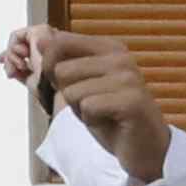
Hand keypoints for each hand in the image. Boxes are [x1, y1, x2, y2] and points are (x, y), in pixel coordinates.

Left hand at [3, 25, 167, 182]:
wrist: (145, 147)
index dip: (49, 66)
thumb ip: (62, 62)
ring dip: (80, 109)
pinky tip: (109, 122)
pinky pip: (88, 107)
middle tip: (91, 104)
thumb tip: (40, 39)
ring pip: (71, 91)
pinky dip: (91, 121)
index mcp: (109, 48)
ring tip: (101, 113)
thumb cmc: (111, 115)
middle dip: (67, 93)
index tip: (65, 84)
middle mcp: (121, 58)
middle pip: (60, 70)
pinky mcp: (131, 101)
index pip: (59, 42)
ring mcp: (128, 79)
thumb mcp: (81, 84)